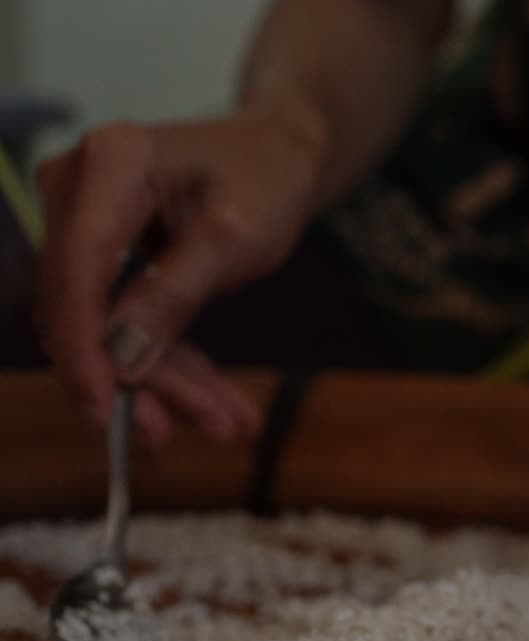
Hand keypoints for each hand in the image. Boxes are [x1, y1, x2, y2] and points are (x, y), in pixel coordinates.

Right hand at [37, 98, 327, 444]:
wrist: (281, 151)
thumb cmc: (267, 176)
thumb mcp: (236, 237)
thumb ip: (174, 293)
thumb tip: (120, 356)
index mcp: (111, 167)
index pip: (76, 272)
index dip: (85, 349)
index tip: (109, 409)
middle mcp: (79, 188)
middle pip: (86, 308)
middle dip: (139, 378)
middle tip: (192, 429)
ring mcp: (85, 220)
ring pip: (106, 326)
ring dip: (163, 381)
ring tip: (225, 423)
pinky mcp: (103, 252)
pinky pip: (125, 320)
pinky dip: (170, 362)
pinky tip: (216, 404)